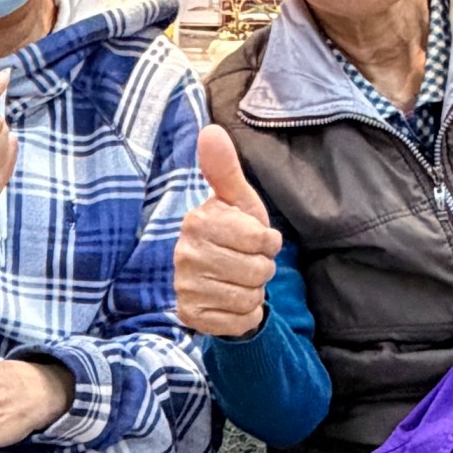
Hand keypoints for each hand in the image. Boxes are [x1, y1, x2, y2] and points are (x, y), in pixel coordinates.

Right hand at [175, 123, 282, 338]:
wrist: (220, 276)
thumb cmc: (234, 232)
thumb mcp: (238, 200)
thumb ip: (225, 169)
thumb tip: (211, 131)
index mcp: (198, 221)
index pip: (260, 239)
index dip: (268, 242)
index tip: (256, 239)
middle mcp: (184, 254)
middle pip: (257, 271)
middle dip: (262, 269)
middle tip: (247, 262)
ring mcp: (184, 286)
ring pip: (249, 297)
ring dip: (253, 292)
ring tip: (239, 280)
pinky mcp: (190, 315)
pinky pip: (238, 321)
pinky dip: (244, 315)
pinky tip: (232, 301)